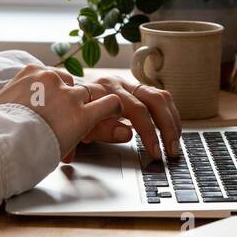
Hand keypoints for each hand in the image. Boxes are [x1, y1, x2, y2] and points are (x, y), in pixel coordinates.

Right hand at [0, 65, 123, 159]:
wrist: (2, 142)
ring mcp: (68, 96)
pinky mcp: (82, 116)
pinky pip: (108, 105)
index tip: (53, 106)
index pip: (52, 77)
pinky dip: (113, 109)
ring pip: (88, 94)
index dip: (54, 95)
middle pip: (71, 85)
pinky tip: (115, 114)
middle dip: (70, 101)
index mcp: (31, 73)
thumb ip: (3, 97)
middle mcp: (52, 80)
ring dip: (87, 107)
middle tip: (65, 116)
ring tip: (91, 117)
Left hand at [63, 72, 182, 162]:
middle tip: (171, 150)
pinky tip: (174, 130)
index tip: (155, 152)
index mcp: (105, 91)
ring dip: (172, 121)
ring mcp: (128, 85)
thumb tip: (127, 133)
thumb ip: (102, 130)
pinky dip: (170, 114)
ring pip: (160, 97)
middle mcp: (119, 84)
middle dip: (166, 127)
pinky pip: (159, 97)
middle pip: (153, 100)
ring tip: (175, 143)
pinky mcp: (135, 90)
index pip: (136, 110)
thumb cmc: (69, 116)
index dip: (148, 132)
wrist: (61, 99)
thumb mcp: (80, 127)